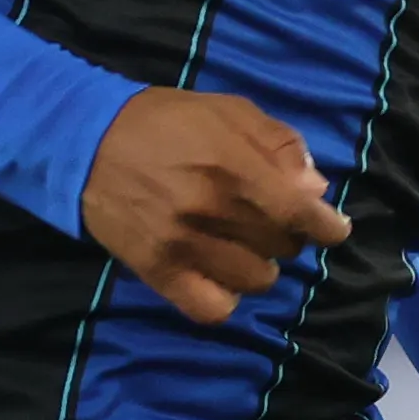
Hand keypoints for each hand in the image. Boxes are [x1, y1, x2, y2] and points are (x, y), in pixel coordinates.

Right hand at [81, 88, 352, 327]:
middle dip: (287, 234)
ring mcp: (183, 245)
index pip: (300, 213)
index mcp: (233, 166)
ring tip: (242, 245)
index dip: (327, 227)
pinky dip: (226, 297)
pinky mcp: (157, 271)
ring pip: (256, 280)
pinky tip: (220, 274)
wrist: (86, 141)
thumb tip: (315, 190)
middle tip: (267, 219)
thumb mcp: (228, 110)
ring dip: (259, 265)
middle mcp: (211, 210)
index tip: (333, 229)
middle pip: (283, 247)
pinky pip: (212, 309)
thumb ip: (278, 144)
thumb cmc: (165, 121)